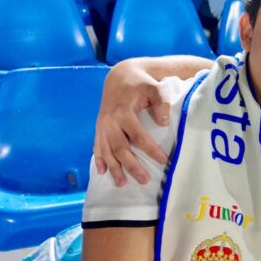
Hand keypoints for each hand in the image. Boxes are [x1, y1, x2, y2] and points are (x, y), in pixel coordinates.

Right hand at [94, 60, 172, 184]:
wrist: (120, 76)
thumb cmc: (141, 84)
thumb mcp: (155, 88)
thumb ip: (161, 103)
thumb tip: (164, 122)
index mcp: (123, 111)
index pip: (138, 135)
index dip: (150, 149)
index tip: (163, 160)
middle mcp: (110, 121)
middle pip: (120, 148)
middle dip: (131, 165)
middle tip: (144, 179)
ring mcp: (102, 125)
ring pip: (106, 150)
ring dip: (113, 168)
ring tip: (121, 183)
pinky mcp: (99, 127)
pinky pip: (97, 145)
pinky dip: (98, 159)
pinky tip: (101, 172)